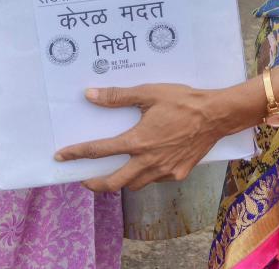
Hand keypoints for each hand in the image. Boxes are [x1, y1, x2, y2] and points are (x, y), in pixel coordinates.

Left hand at [54, 84, 237, 191]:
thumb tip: (90, 95)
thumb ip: (117, 96)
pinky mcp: (179, 173)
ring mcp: (165, 171)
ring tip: (115, 171)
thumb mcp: (148, 93)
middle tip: (84, 179)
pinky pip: (155, 180)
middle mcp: (149, 162)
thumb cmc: (182, 101)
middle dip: (95, 184)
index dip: (77, 154)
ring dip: (121, 180)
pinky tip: (146, 163)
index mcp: (138, 141)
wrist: (217, 115)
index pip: (99, 151)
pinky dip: (145, 175)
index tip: (61, 157)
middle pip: (113, 183)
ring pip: (135, 185)